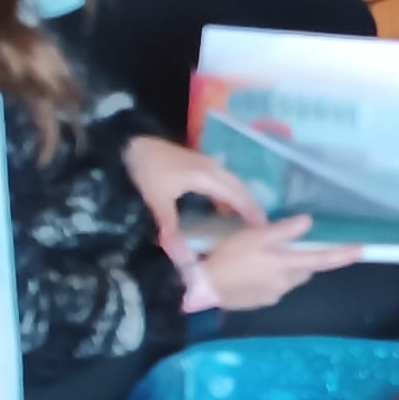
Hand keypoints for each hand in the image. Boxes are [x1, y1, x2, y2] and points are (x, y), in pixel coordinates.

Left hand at [123, 135, 264, 238]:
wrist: (135, 146)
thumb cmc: (147, 171)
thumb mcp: (157, 200)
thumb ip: (170, 226)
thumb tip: (176, 254)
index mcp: (208, 177)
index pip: (237, 196)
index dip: (251, 212)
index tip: (263, 227)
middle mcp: (214, 169)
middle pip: (241, 188)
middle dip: (252, 206)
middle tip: (262, 226)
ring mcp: (209, 164)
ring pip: (234, 182)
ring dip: (242, 199)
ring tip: (249, 218)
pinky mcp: (202, 164)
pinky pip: (225, 180)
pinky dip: (231, 194)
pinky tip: (226, 207)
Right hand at [202, 216, 361, 310]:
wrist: (203, 288)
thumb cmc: (230, 258)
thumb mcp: (256, 236)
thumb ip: (284, 230)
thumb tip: (308, 222)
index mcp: (287, 265)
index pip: (322, 259)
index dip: (343, 255)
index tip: (362, 251)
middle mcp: (285, 283)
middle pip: (306, 269)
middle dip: (303, 259)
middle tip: (285, 246)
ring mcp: (273, 295)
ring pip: (290, 278)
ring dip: (285, 268)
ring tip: (263, 257)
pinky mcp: (261, 302)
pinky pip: (274, 286)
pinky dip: (270, 277)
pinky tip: (252, 270)